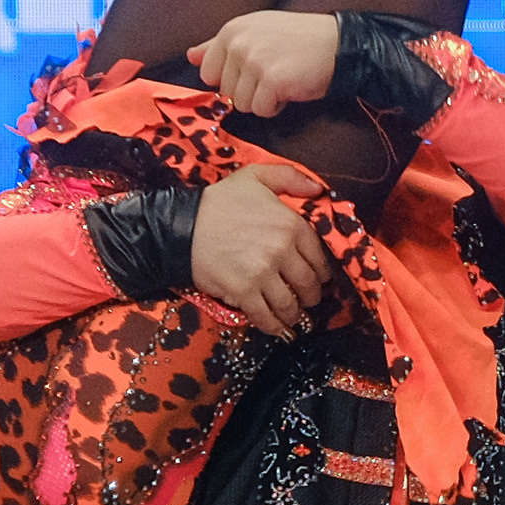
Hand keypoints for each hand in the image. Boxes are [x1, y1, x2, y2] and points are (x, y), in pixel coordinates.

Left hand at [187, 9, 339, 117]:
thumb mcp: (256, 31)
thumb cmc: (298, 39)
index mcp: (232, 30)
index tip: (253, 70)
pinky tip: (291, 88)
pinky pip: (261, 110)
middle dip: (249, 90)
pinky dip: (276, 106)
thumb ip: (219, 45)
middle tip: (274, 73)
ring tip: (283, 80)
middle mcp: (239, 43)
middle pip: (226, 91)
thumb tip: (190, 56)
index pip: (208, 72)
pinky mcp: (272, 80)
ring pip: (242, 104)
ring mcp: (255, 61)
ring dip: (263, 99)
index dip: (232, 78)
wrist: (338, 44)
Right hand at [190, 163, 329, 338]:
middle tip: (307, 300)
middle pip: (308, 284)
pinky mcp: (243, 292)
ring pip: (290, 304)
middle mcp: (281, 250)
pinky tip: (278, 329)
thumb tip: (318, 190)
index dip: (321, 272)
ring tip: (293, 316)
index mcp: (290, 223)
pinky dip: (275, 326)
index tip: (318, 279)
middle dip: (311, 296)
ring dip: (294, 314)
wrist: (182, 225)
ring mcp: (263, 273)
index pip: (318, 257)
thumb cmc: (218, 201)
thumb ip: (290, 177)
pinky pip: (266, 316)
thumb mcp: (255, 176)